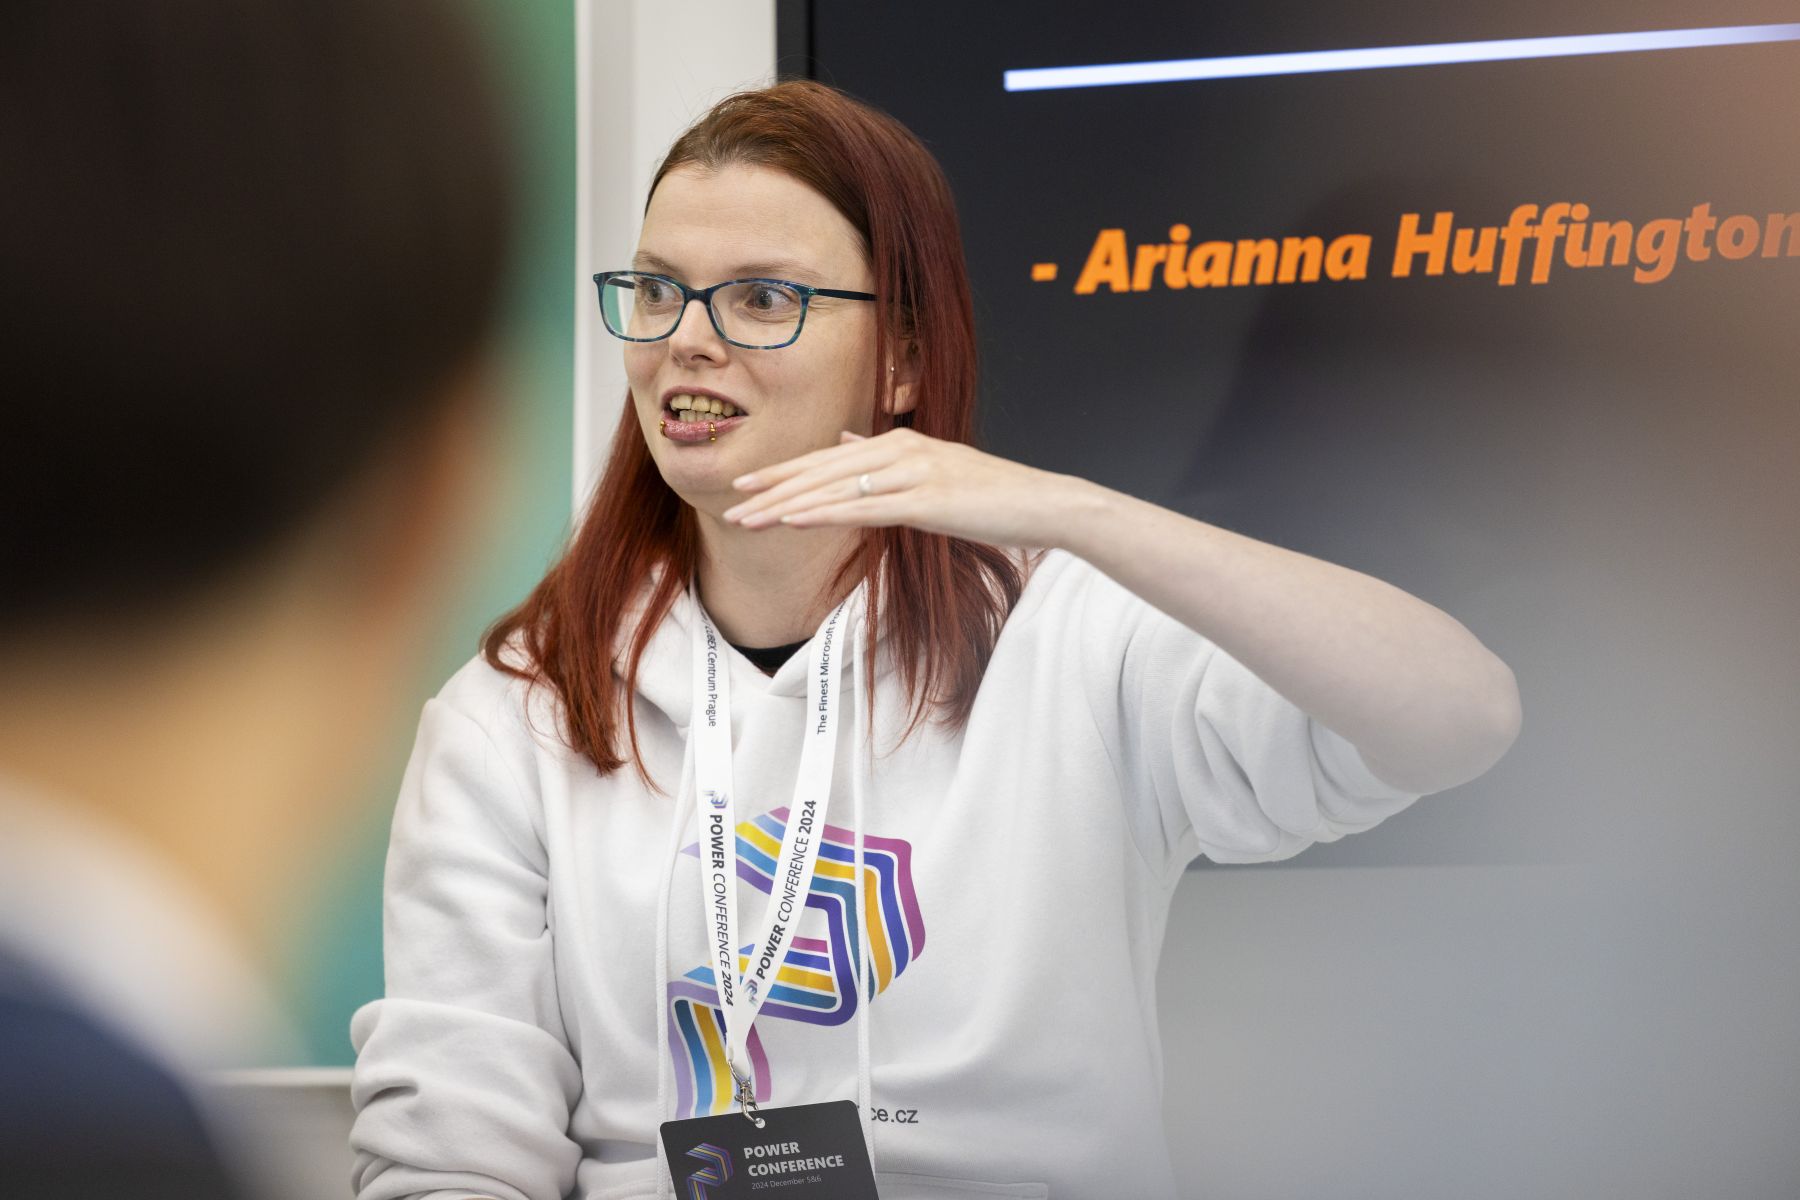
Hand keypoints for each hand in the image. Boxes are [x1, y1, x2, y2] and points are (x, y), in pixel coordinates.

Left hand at [719, 427, 1089, 550]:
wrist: (1041, 503)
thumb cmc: (991, 496)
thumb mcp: (934, 469)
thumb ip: (886, 458)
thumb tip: (845, 445)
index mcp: (899, 444)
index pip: (829, 459)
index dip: (786, 472)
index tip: (749, 484)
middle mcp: (900, 451)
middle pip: (822, 471)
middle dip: (774, 489)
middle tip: (732, 504)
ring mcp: (912, 473)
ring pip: (834, 490)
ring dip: (786, 507)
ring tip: (748, 522)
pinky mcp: (925, 500)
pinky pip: (863, 509)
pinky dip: (823, 514)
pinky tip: (793, 521)